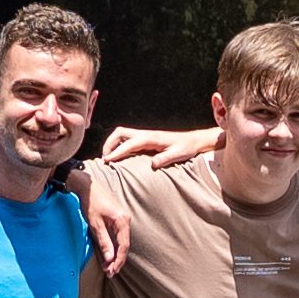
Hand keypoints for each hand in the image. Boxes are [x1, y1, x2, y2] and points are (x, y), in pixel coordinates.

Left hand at [73, 159, 129, 270]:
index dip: (118, 260)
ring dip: (115, 255)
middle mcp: (125, 220)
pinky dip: (113, 246)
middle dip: (117, 260)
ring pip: (121, 241)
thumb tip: (110, 258)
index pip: (124, 245)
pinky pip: (117, 236)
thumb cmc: (90, 202)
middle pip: (124, 245)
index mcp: (122, 221)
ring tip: (108, 267)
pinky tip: (108, 254)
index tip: (112, 271)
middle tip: (110, 273)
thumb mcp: (95, 224)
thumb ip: (104, 241)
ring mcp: (122, 219)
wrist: (87, 186)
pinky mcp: (116, 219)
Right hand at [98, 124, 214, 169]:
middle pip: (120, 133)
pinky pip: (127, 138)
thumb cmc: (187, 148)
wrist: (193, 141)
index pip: (129, 144)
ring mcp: (144, 135)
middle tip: (105, 159)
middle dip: (109, 144)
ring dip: (112, 143)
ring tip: (108, 158)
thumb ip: (166, 158)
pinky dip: (118, 144)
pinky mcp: (145, 139)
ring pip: (122, 134)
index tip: (107, 161)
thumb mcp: (179, 154)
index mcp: (151, 138)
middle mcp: (145, 134)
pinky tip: (118, 156)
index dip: (117, 152)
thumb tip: (153, 164)